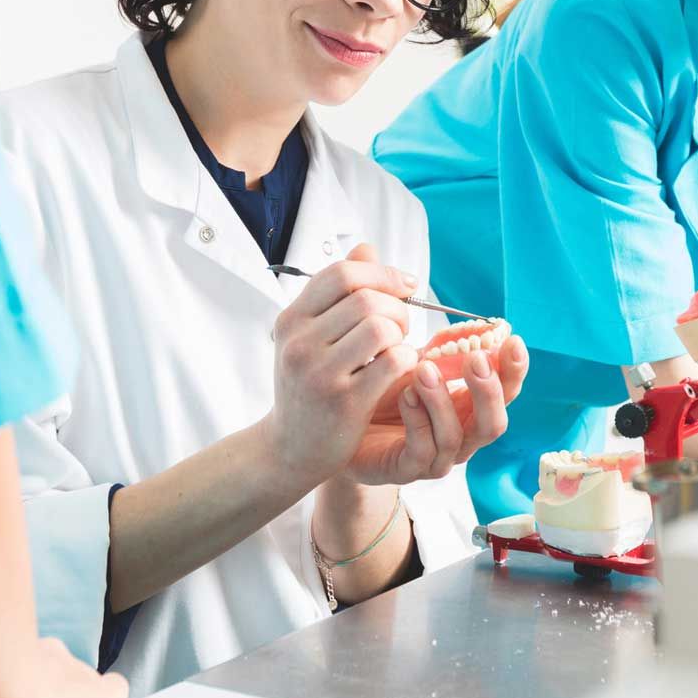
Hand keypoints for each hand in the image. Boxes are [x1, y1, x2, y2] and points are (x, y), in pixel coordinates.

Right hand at [258, 242, 420, 485]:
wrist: (289, 448)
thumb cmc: (307, 386)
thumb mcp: (310, 336)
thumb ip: (338, 293)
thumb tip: (366, 248)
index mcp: (291, 320)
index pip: (341, 273)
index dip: (382, 273)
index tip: (405, 285)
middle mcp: (300, 343)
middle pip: (366, 298)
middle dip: (397, 307)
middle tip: (402, 326)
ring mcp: (320, 374)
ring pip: (382, 327)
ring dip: (402, 335)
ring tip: (399, 348)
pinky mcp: (344, 403)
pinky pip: (392, 363)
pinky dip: (407, 361)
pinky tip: (402, 370)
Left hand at [350, 336, 527, 484]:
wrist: (344, 422)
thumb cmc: (384, 391)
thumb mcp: (415, 361)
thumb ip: (441, 346)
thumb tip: (469, 319)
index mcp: (470, 406)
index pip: (505, 392)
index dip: (514, 369)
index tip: (512, 340)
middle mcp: (461, 436)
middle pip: (493, 423)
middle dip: (489, 391)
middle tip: (475, 359)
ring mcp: (436, 457)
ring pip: (454, 437)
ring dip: (441, 400)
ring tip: (424, 370)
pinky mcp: (406, 469)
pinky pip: (421, 450)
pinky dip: (417, 420)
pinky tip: (405, 396)